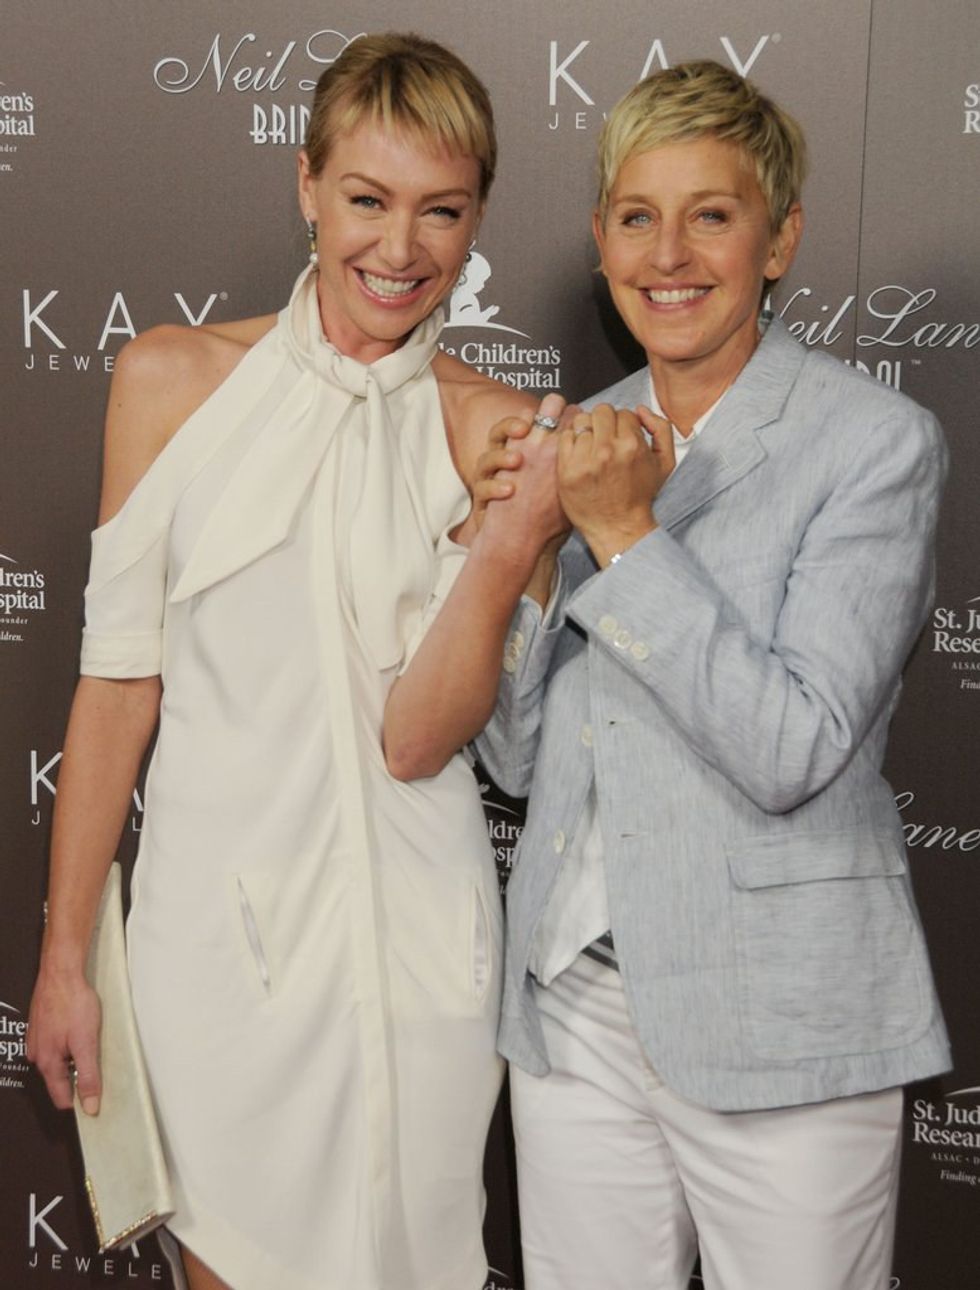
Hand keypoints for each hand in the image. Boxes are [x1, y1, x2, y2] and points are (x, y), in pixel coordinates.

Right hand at [27, 968, 102, 1113]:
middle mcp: (38, 1055)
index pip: (61, 1098)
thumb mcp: (87, 1043)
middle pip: (59, 1080)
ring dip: (73, 1059)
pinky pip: (55, 1045)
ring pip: (58, 1062)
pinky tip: (79, 1033)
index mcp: (48, 1063)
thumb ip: (89, 1076)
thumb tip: (90, 1104)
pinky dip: (68, 1044)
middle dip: (77, 1078)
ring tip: (89, 1044)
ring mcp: (38, 1040)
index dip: (79, 1102)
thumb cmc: (72, 1002)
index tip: (95, 1103)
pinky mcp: (42, 1027)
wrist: (61, 972)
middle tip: (98, 1065)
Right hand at [472, 393, 571, 552]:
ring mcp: (492, 479)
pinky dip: (494, 487)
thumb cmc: (545, 513)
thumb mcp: (561, 484)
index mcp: (527, 453)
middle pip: (504, 431)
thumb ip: (570, 460)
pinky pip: (482, 487)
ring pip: (487, 456)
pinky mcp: (482, 497)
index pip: (528, 424)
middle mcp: (506, 461)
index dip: (538, 417)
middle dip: (512, 424)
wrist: (521, 542)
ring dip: (501, 456)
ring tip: (517, 461)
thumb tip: (595, 438)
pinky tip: (508, 491)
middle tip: (525, 428)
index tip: (556, 416)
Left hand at [557, 403, 674, 565]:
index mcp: (632, 445)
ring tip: (591, 446)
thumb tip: (640, 409)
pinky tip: (579, 454)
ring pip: (581, 421)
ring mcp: (585, 460)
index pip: (623, 413)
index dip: (623, 424)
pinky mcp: (567, 470)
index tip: (620, 438)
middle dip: (604, 422)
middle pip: (601, 411)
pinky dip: (571, 440)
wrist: (618, 527)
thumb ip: (661, 428)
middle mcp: (608, 450)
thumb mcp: (665, 463)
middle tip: (604, 438)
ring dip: (587, 430)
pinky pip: (565, 437)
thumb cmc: (641, 495)